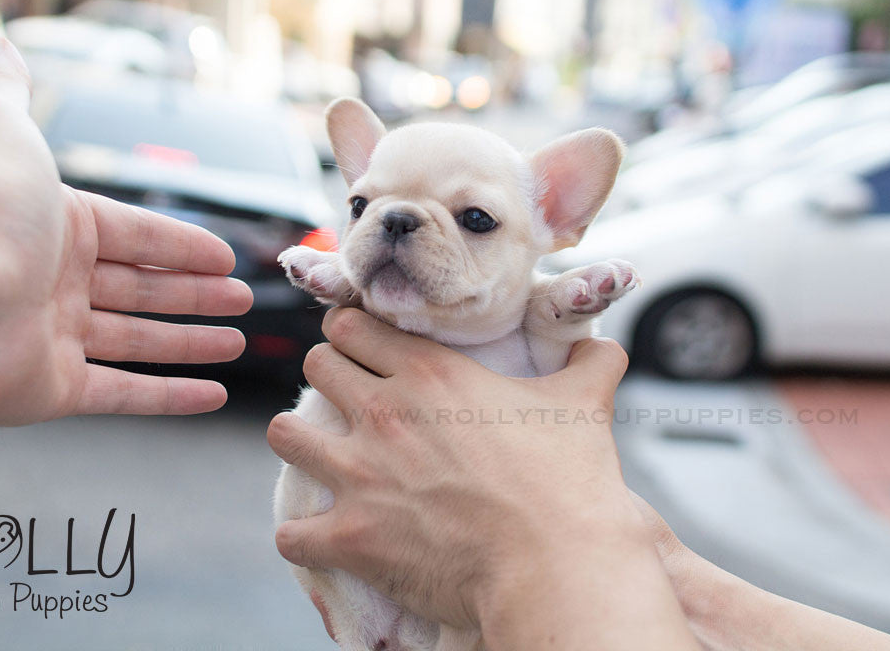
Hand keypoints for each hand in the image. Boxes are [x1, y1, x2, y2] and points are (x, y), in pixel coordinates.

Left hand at [0, 34, 251, 431]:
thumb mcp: (0, 126)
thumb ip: (5, 84)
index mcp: (55, 228)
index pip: (136, 236)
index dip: (184, 246)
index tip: (228, 257)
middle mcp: (53, 283)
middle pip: (140, 289)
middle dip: (195, 294)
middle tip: (241, 299)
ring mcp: (52, 339)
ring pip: (137, 341)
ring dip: (189, 342)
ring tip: (235, 339)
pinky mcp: (53, 390)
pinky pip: (123, 394)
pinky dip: (169, 398)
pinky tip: (211, 395)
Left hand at [268, 309, 697, 648]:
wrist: (557, 565)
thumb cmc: (571, 485)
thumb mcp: (584, 406)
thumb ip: (589, 362)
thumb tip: (604, 342)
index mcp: (431, 372)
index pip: (352, 324)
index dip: (356, 334)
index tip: (365, 350)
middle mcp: (385, 411)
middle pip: (315, 364)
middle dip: (328, 378)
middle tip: (349, 401)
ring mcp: (360, 472)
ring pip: (285, 433)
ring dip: (301, 443)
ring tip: (322, 457)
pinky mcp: (350, 535)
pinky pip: (290, 531)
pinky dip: (303, 536)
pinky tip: (323, 538)